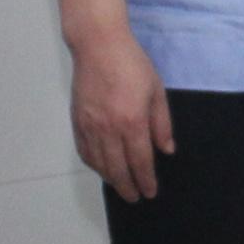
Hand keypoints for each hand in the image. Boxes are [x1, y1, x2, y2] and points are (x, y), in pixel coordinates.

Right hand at [71, 31, 175, 200]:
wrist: (98, 46)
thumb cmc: (132, 64)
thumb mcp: (156, 91)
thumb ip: (162, 123)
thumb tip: (166, 150)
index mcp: (132, 122)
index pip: (140, 161)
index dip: (146, 180)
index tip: (150, 192)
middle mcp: (109, 129)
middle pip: (118, 169)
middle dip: (128, 186)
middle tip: (135, 197)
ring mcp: (90, 126)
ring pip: (99, 163)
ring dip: (110, 179)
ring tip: (120, 186)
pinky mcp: (77, 121)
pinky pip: (84, 151)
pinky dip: (93, 164)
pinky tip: (101, 167)